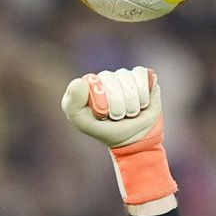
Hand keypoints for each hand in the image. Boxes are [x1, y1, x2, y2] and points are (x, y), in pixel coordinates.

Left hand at [60, 67, 175, 205]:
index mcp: (91, 84)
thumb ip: (72, 105)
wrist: (133, 140)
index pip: (98, 79)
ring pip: (130, 79)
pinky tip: (141, 103)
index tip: (105, 114)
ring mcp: (125, 77)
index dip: (106, 98)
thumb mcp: (84, 123)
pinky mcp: (142, 78)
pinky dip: (143, 93)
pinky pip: (142, 75)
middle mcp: (107, 77)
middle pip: (115, 79)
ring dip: (133, 102)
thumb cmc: (106, 130)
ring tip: (130, 112)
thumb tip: (81, 82)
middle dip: (120, 103)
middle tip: (119, 116)